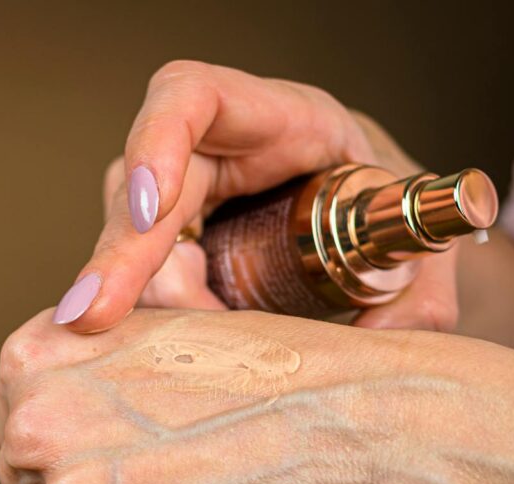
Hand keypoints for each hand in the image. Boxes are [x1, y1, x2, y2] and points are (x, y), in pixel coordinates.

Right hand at [53, 61, 460, 333]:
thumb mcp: (413, 232)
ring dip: (144, 305)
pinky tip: (165, 355)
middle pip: (135, 189)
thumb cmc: (385, 204)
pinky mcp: (163, 251)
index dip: (158, 142)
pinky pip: (140, 284)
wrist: (369, 222)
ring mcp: (174, 203)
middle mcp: (206, 155)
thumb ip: (420, 284)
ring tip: (185, 356)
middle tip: (94, 316)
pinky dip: (151, 324)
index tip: (153, 208)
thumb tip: (391, 338)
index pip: (191, 98)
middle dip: (116, 257)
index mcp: (270, 118)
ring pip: (127, 247)